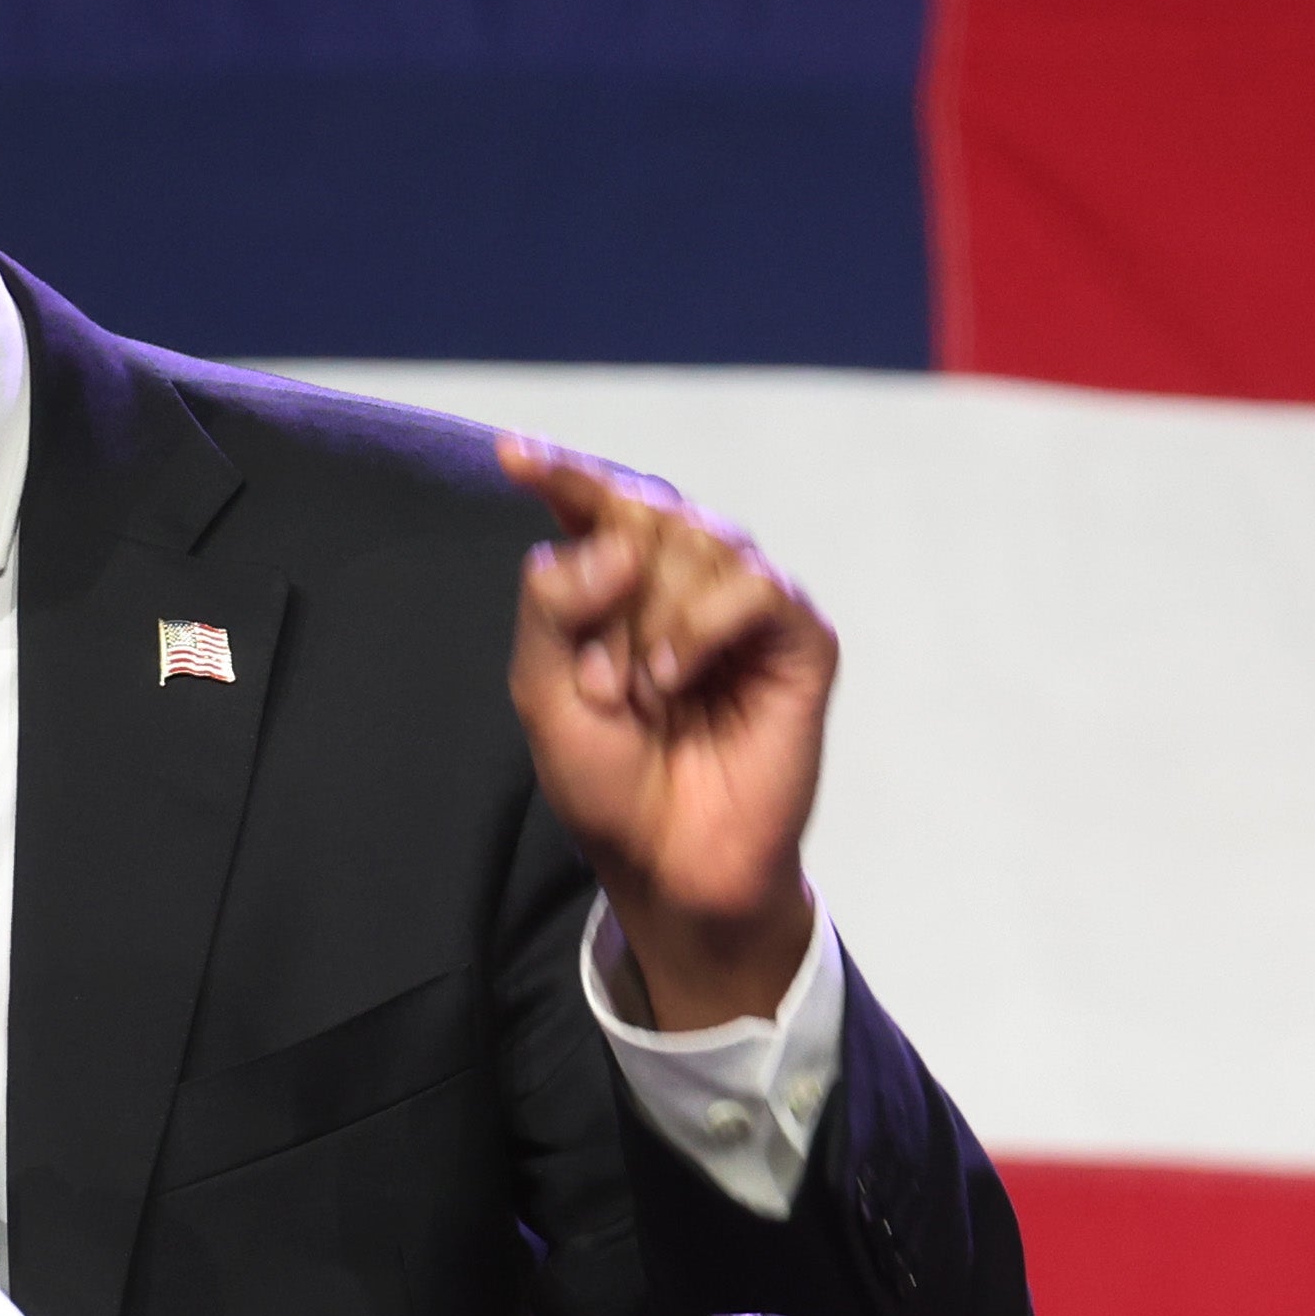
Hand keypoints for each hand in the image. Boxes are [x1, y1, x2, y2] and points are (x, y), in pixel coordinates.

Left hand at [498, 438, 833, 1026]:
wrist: (668, 861)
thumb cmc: (608, 781)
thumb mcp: (544, 692)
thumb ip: (552, 605)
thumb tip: (615, 541)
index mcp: (621, 586)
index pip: (595, 505)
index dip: (562, 473)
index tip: (514, 454)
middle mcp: (686, 581)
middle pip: (645, 514)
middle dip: (609, 592)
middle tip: (602, 678)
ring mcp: (746, 607)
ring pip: (698, 541)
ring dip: (651, 620)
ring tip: (641, 692)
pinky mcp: (799, 639)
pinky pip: (754, 584)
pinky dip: (703, 623)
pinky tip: (675, 677)